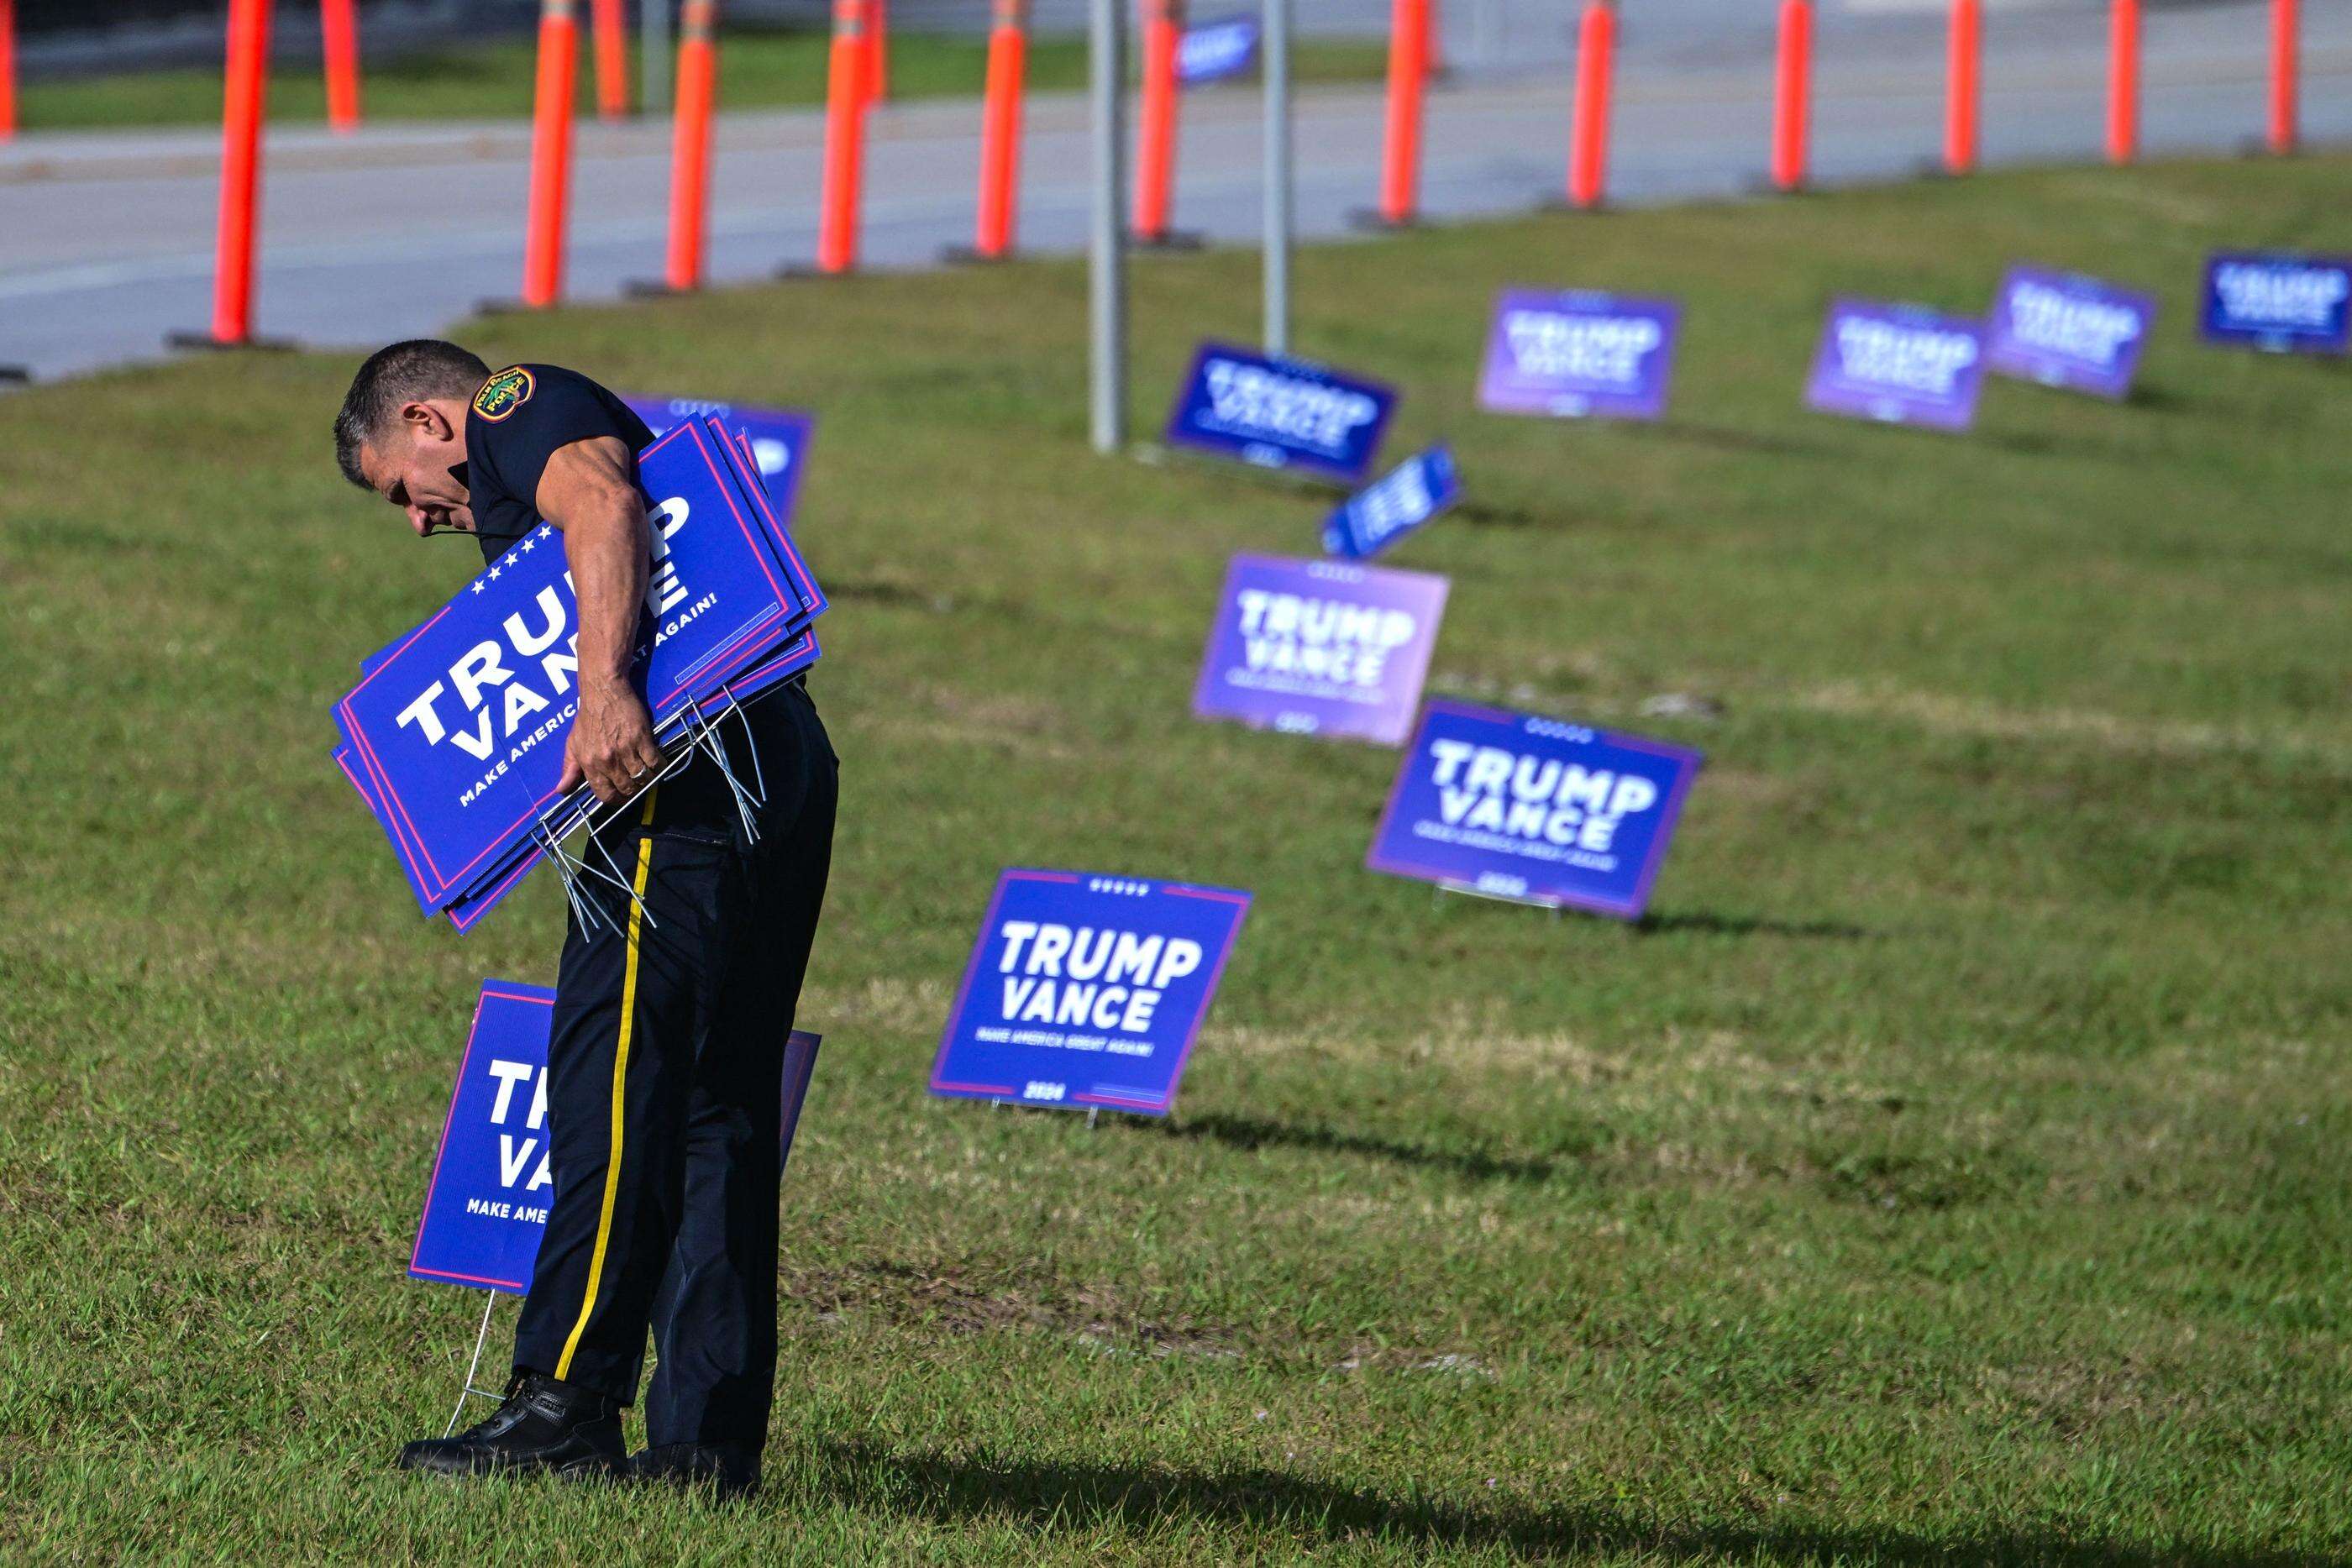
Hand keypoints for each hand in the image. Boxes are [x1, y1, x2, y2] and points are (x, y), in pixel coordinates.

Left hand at [559, 676, 663, 804]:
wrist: (603, 691)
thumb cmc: (588, 717)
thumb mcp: (572, 743)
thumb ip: (569, 769)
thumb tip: (562, 790)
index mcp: (589, 763)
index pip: (604, 794)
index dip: (615, 799)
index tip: (621, 796)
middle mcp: (607, 760)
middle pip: (627, 788)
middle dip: (634, 791)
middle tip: (637, 786)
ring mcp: (626, 750)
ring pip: (642, 778)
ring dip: (647, 781)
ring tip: (648, 777)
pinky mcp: (642, 739)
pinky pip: (655, 763)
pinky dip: (659, 767)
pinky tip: (658, 765)